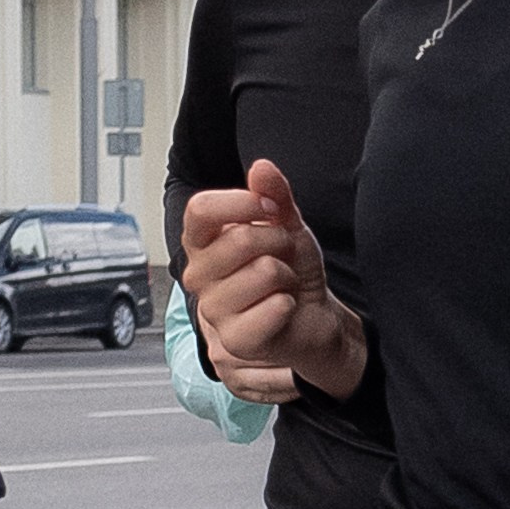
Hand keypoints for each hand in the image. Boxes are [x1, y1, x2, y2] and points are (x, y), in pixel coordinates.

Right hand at [181, 160, 363, 402]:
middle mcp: (199, 275)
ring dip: (287, 276)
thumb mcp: (286, 225)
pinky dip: (290, 304)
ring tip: (283, 286)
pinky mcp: (236, 340)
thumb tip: (261, 168)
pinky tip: (284, 310)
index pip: (201, 210)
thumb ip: (274, 195)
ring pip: (264, 272)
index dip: (240, 203)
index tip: (270, 208)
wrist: (310, 317)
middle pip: (240, 239)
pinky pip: (273, 307)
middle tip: (284, 257)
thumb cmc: (289, 270)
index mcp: (202, 243)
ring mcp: (214, 310)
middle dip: (279, 242)